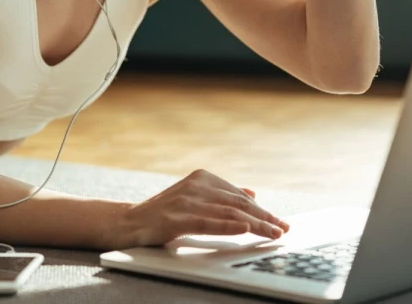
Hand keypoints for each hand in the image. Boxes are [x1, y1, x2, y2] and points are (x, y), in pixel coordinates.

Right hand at [113, 169, 290, 247]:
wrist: (128, 222)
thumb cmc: (164, 213)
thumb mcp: (195, 198)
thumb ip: (221, 196)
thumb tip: (252, 193)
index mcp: (203, 178)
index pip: (239, 197)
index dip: (263, 210)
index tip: (280, 223)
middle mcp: (196, 186)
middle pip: (238, 204)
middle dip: (264, 218)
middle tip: (283, 229)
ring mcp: (185, 201)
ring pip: (228, 214)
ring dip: (255, 225)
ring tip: (272, 233)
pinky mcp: (175, 219)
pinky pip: (207, 222)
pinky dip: (228, 226)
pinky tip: (244, 229)